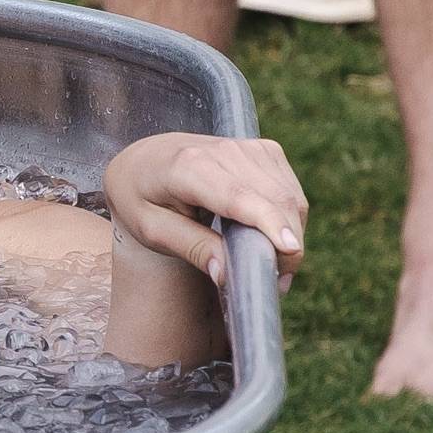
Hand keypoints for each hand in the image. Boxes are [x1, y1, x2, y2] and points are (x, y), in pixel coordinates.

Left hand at [105, 131, 306, 295]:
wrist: (144, 158)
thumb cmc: (141, 197)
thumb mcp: (150, 229)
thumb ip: (189, 247)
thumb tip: (225, 273)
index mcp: (188, 167)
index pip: (238, 196)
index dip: (268, 222)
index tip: (290, 249)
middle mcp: (224, 151)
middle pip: (274, 199)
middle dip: (286, 245)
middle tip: (277, 285)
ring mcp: (248, 147)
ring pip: (289, 196)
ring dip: (292, 235)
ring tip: (275, 269)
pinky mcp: (264, 150)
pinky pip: (291, 189)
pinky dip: (290, 218)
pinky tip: (273, 240)